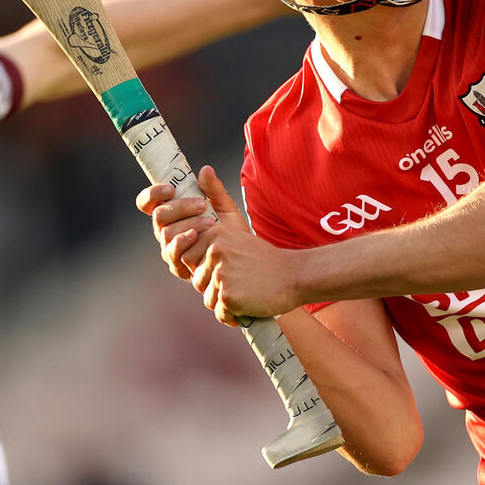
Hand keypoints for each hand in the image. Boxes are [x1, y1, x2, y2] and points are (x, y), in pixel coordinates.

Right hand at [136, 165, 244, 280]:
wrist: (240, 258)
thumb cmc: (229, 231)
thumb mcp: (224, 206)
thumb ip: (214, 189)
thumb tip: (206, 169)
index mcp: (170, 213)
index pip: (148, 202)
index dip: (153, 194)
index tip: (171, 189)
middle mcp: (165, 230)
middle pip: (159, 215)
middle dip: (180, 207)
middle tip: (202, 205)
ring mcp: (169, 248)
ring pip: (166, 232)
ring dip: (189, 223)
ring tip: (211, 222)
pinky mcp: (177, 265)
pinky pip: (173, 251)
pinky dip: (184, 240)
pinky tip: (198, 235)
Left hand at [137, 166, 297, 325]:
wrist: (294, 276)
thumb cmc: (263, 257)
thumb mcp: (236, 225)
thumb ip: (217, 198)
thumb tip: (203, 169)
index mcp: (213, 234)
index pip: (189, 260)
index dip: (209, 269)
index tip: (232, 266)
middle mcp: (214, 251)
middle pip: (196, 280)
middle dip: (215, 286)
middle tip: (241, 279)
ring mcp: (221, 273)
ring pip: (207, 298)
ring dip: (225, 301)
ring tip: (247, 290)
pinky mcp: (228, 295)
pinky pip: (219, 312)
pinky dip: (233, 314)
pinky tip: (249, 303)